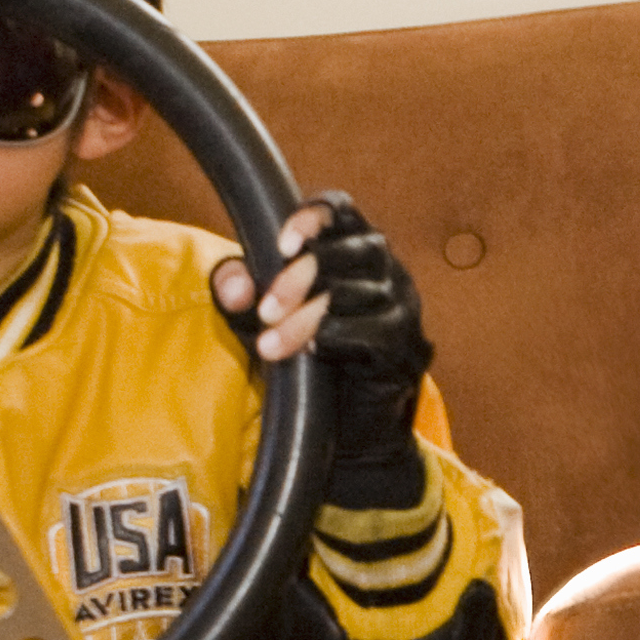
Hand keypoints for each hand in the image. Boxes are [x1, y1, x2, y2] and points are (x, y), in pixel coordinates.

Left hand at [214, 192, 431, 495]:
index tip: (281, 245)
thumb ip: (238, 297)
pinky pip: (378, 331)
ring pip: (359, 294)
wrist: (345, 429)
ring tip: (271, 346)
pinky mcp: (406, 346)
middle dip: (301, 277)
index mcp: (350, 249)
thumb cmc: (305, 359)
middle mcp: (385, 270)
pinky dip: (339, 338)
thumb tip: (233, 285)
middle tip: (265, 310)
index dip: (314, 217)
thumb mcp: (258, 322)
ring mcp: (403, 307)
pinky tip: (313, 352)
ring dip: (307, 318)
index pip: (341, 210)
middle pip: (354, 250)